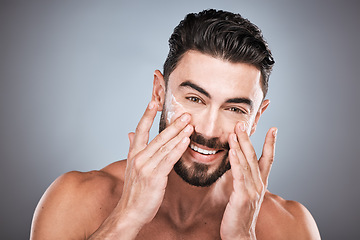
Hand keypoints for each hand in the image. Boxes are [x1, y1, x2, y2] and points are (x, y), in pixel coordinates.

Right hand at [117, 101, 192, 231]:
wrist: (130, 211)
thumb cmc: (134, 190)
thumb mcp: (131, 167)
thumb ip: (133, 148)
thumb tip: (130, 133)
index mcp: (133, 154)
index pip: (140, 130)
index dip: (146, 115)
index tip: (153, 102)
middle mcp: (138, 158)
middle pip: (158, 136)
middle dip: (173, 124)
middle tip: (185, 113)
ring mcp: (145, 167)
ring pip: (165, 146)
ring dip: (179, 134)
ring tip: (190, 124)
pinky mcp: (154, 177)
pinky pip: (168, 159)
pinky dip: (177, 148)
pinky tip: (186, 140)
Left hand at [220, 122, 276, 239]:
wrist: (240, 235)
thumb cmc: (240, 214)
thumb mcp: (246, 194)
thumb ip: (246, 179)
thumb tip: (241, 166)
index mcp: (260, 183)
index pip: (268, 159)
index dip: (271, 144)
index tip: (274, 129)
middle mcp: (259, 184)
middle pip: (255, 156)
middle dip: (249, 138)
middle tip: (243, 122)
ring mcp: (252, 190)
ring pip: (246, 163)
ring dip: (241, 145)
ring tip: (235, 131)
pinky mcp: (242, 196)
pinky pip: (239, 175)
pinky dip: (236, 161)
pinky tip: (232, 150)